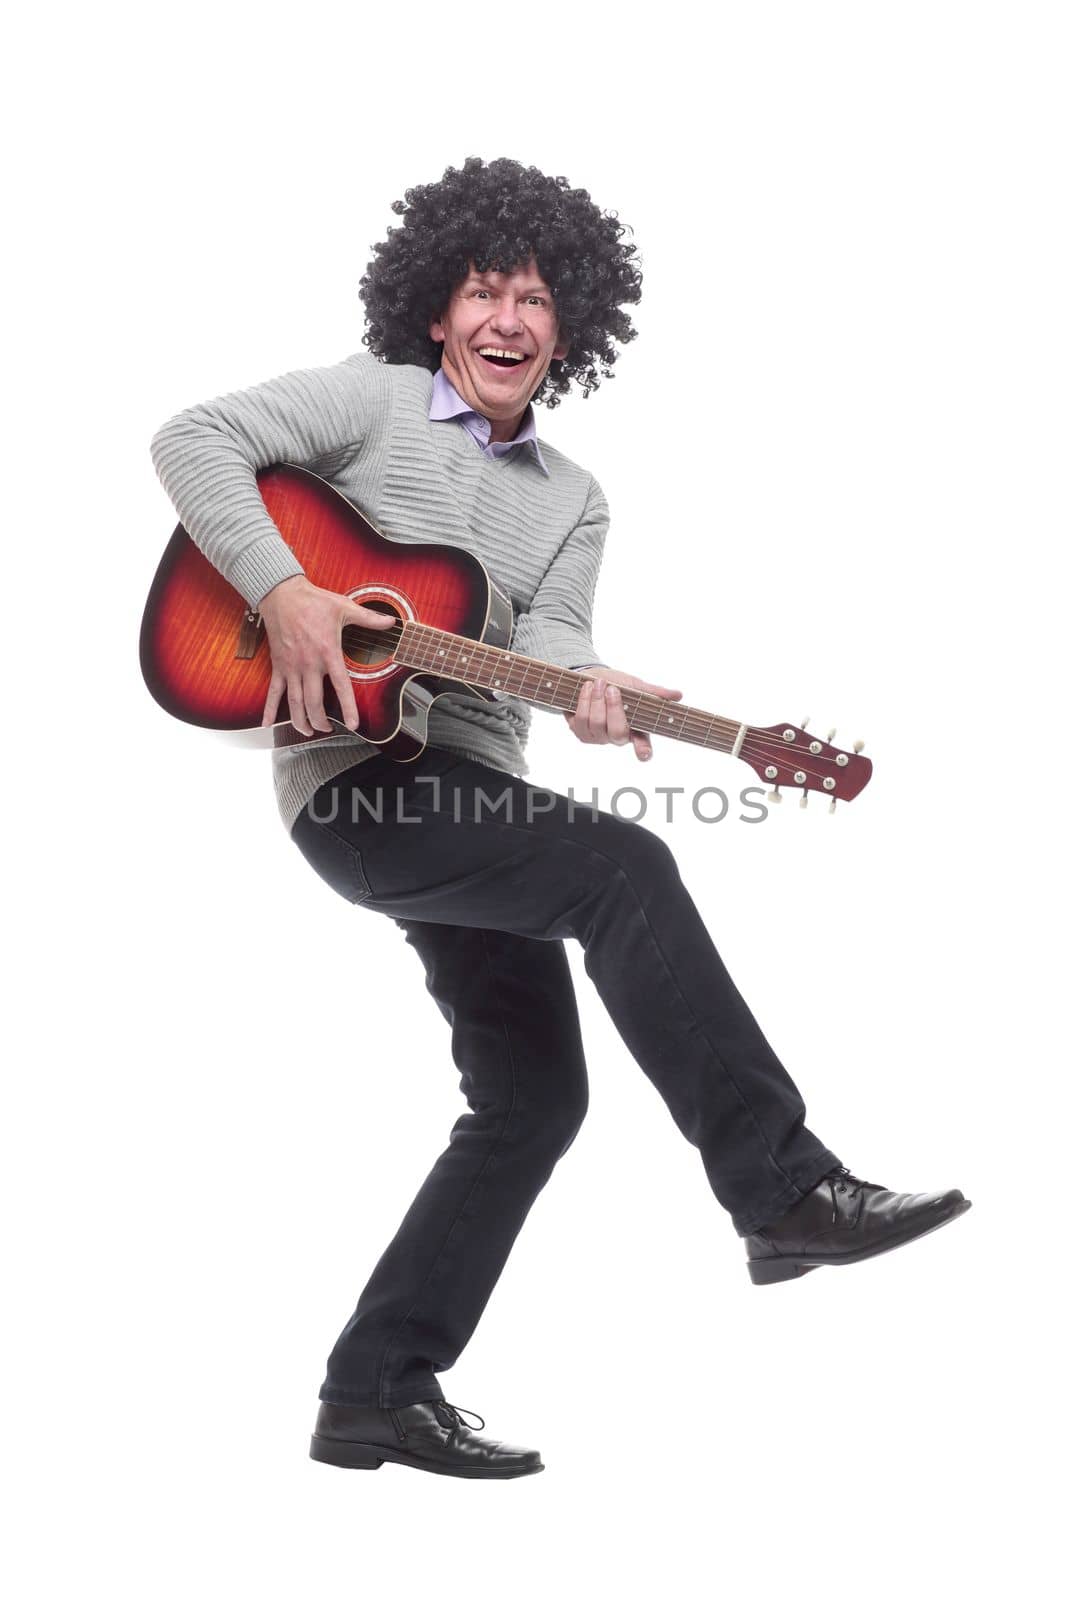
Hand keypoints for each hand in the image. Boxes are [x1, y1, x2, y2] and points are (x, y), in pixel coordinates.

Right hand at [258, 574, 394, 735]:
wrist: (282, 594)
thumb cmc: (314, 601)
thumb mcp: (345, 607)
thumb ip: (369, 618)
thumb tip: (391, 622)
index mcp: (327, 652)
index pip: (340, 686)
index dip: (348, 708)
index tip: (353, 724)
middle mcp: (308, 664)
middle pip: (314, 702)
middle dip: (321, 721)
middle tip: (329, 729)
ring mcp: (291, 667)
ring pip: (294, 702)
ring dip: (300, 721)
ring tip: (308, 732)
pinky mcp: (278, 665)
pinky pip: (273, 691)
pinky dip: (269, 708)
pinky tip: (267, 723)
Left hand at [564, 668, 683, 761]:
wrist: (591, 679)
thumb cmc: (618, 685)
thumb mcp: (637, 687)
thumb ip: (655, 693)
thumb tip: (678, 695)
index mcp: (636, 729)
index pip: (643, 746)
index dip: (643, 750)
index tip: (643, 753)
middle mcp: (618, 737)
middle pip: (617, 732)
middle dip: (613, 708)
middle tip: (612, 689)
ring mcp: (599, 737)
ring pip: (596, 724)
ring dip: (595, 700)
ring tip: (597, 683)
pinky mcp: (581, 732)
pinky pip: (580, 721)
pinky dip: (583, 702)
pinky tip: (587, 689)